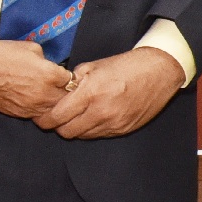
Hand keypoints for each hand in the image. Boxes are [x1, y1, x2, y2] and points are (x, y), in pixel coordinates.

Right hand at [0, 37, 72, 118]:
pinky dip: (39, 108)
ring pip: (54, 111)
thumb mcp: (29, 47)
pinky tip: (33, 98)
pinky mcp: (18, 114)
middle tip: (60, 85)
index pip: (73, 81)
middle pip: (67, 100)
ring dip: (53, 103)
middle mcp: (44, 95)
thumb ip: (46, 59)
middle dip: (66, 92)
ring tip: (47, 93)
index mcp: (50, 75)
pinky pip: (37, 115)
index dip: (70, 77)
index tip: (65, 74)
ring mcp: (31, 107)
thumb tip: (51, 66)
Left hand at [37, 47, 184, 139]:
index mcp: (91, 93)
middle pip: (67, 132)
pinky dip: (92, 128)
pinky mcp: (123, 130)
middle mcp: (101, 112)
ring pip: (83, 136)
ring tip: (76, 116)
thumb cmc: (128, 65)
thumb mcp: (95, 66)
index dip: (45, 120)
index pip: (57, 117)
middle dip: (58, 126)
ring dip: (76, 128)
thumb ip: (75, 80)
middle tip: (56, 118)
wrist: (160, 72)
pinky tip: (94, 116)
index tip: (41, 117)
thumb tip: (61, 90)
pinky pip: (99, 135)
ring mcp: (114, 123)